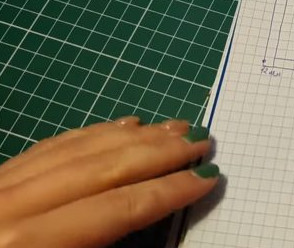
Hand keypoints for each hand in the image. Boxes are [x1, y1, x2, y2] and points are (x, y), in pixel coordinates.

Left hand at [0, 117, 218, 247]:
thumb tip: (151, 225)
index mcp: (31, 246)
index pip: (118, 209)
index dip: (169, 191)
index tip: (208, 177)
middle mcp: (13, 207)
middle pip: (103, 167)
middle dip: (161, 152)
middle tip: (203, 140)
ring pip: (78, 148)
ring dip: (134, 135)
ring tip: (174, 126)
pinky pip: (49, 146)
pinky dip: (92, 133)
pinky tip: (121, 124)